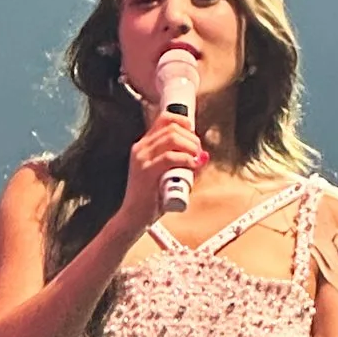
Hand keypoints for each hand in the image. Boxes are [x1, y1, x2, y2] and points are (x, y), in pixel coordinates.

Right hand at [114, 111, 206, 235]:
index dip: (184, 122)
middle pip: (172, 127)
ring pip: (173, 138)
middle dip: (192, 138)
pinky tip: (192, 166)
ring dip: (191, 147)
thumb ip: (182, 163)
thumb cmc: (152, 198)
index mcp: (144, 145)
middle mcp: (141, 148)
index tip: (193, 137)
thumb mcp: (167, 175)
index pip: (165, 119)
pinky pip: (171, 157)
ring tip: (196, 160)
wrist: (134, 217)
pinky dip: (186, 159)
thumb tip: (204, 155)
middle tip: (198, 153)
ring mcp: (142, 158)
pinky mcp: (146, 171)